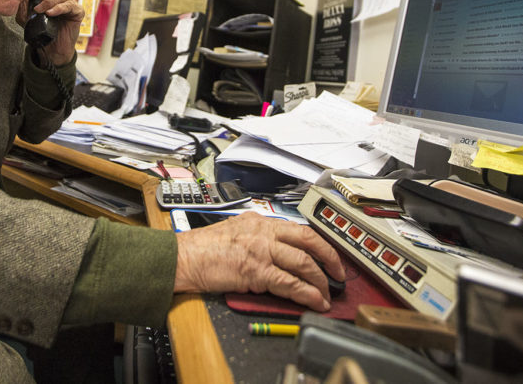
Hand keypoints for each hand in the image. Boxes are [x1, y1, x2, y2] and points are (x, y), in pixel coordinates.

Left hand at [17, 0, 82, 65]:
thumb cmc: (41, 32)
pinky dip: (59, 8)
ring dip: (50, 2)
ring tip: (41, 11)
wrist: (50, 50)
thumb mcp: (26, 17)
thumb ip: (23, 4)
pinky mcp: (77, 13)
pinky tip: (51, 13)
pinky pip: (70, 6)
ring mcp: (71, 5)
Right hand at [174, 212, 344, 311]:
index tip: (328, 254)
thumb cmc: (202, 249)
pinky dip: (307, 293)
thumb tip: (278, 255)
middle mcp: (263, 231)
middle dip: (330, 257)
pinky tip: (315, 301)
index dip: (319, 243)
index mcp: (258, 221)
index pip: (298, 228)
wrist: (183, 258)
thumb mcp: (235, 232)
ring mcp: (261, 250)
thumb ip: (258, 238)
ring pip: (304, 262)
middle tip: (339, 272)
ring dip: (320, 280)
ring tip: (326, 293)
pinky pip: (290, 283)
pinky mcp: (256, 270)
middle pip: (308, 239)